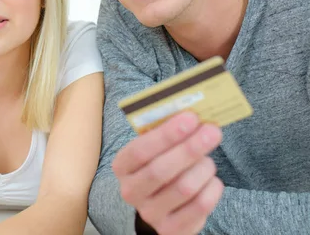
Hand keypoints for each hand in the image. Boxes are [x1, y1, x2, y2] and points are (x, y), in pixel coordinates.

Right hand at [112, 112, 223, 234]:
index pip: (139, 150)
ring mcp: (150, 213)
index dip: (166, 134)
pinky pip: (200, 206)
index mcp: (122, 166)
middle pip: (161, 170)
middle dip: (190, 148)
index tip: (190, 118)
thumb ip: (166, 133)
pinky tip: (211, 179)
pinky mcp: (172, 229)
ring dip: (203, 168)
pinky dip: (212, 188)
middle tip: (212, 131)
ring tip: (209, 159)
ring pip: (184, 188)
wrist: (161, 204)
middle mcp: (131, 191)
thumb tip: (193, 113)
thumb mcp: (155, 148)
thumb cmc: (161, 164)